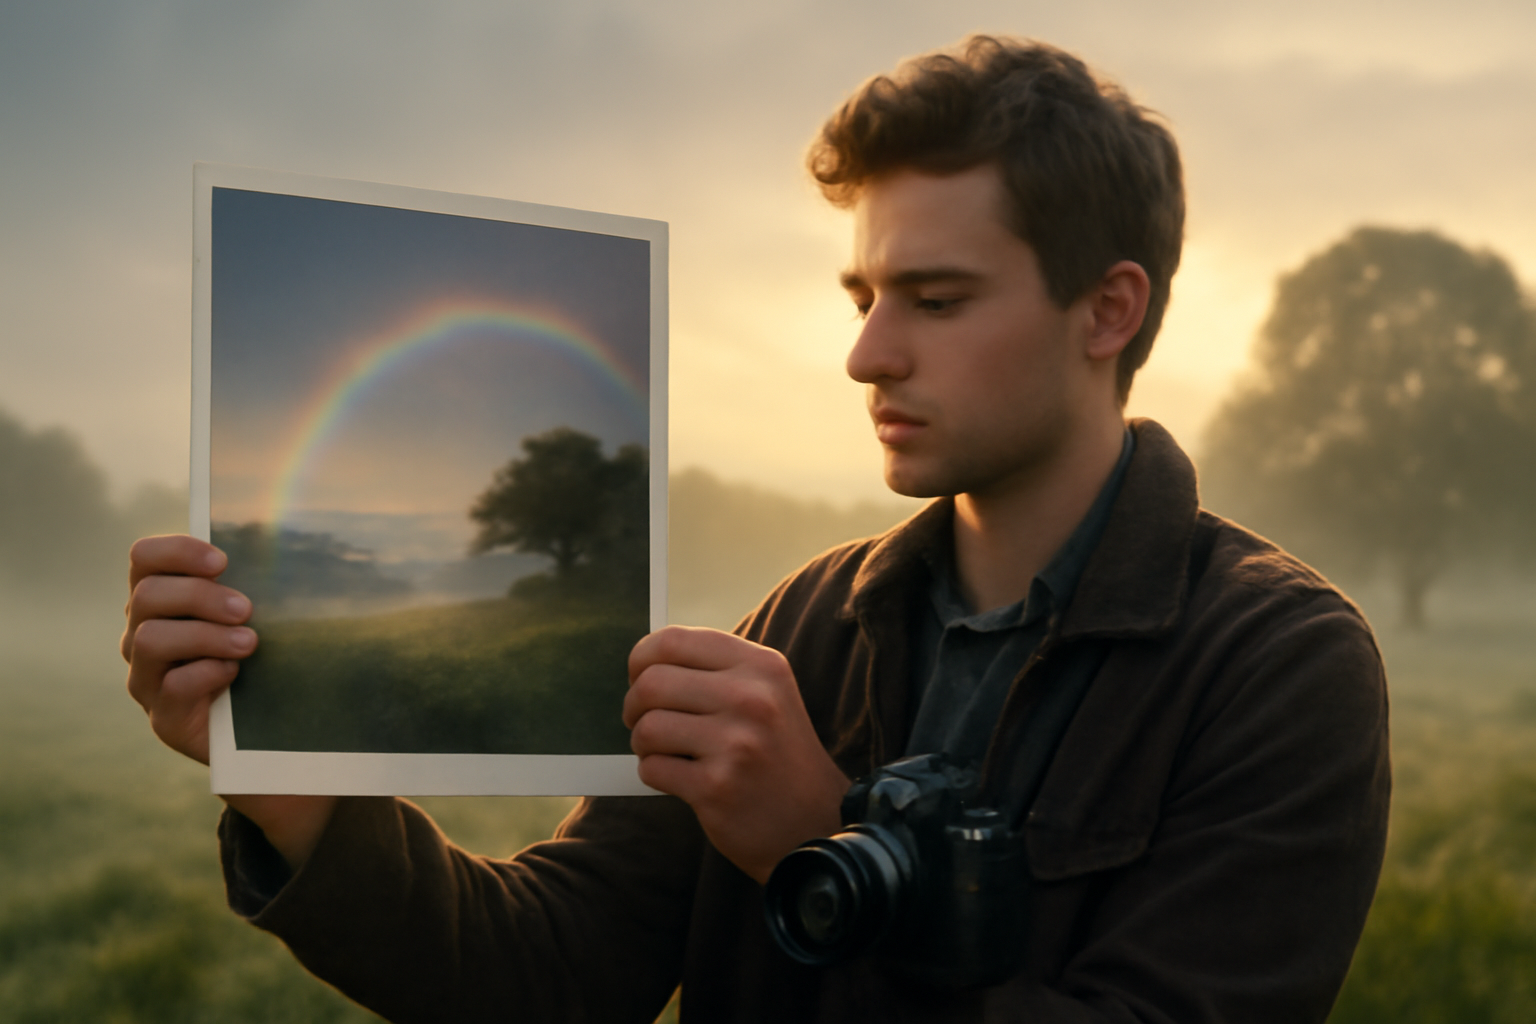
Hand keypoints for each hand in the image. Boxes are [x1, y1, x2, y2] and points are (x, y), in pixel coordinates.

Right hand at [123, 534, 254, 764]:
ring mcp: (146, 678)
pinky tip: (234, 672)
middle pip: (147, 595)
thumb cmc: (256, 659)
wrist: (260, 730)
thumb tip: (266, 541)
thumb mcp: (250, 615)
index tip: (222, 561)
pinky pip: (173, 686)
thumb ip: (246, 582)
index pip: (143, 557)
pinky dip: (208, 673)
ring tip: (248, 642)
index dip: (178, 551)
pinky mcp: (164, 717)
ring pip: (152, 639)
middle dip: (201, 596)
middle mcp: (140, 635)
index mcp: (159, 601)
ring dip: (206, 635)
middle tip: (246, 609)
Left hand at [624, 626, 849, 883]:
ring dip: (644, 744)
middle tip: (644, 722)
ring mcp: (736, 744)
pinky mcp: (716, 788)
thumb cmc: (776, 753)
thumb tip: (645, 660)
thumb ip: (716, 670)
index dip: (642, 659)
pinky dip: (655, 773)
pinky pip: (652, 768)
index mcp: (761, 666)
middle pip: (651, 683)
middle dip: (635, 706)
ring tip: (666, 752)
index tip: (641, 678)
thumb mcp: (767, 693)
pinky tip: (681, 778)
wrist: (816, 822)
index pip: (673, 641)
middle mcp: (752, 698)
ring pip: (647, 727)